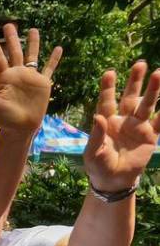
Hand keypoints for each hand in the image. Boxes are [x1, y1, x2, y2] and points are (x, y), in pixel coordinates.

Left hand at [0, 24, 61, 135]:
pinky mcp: (43, 83)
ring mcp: (30, 78)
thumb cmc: (5, 119)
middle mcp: (17, 75)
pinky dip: (54, 59)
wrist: (21, 128)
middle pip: (14, 52)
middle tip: (8, 24)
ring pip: (32, 56)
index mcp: (4, 78)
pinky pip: (49, 68)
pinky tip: (58, 48)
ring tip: (32, 30)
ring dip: (33, 43)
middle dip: (11, 38)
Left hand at [83, 61, 159, 191]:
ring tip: (159, 73)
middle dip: (135, 81)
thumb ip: (96, 135)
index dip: (108, 88)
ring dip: (153, 90)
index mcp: (107, 121)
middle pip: (130, 97)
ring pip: (146, 104)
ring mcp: (138, 126)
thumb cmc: (98, 166)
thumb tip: (98, 117)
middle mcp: (123, 120)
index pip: (107, 101)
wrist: (114, 181)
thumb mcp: (93, 152)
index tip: (109, 73)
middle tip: (140, 64)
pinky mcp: (150, 136)